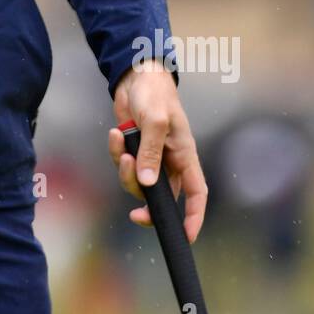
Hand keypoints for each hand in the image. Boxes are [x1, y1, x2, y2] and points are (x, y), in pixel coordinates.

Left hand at [107, 60, 207, 243]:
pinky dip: (116, 153)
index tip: (187, 236)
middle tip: (135, 215)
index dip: (195, 217)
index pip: (197, 194)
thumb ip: (151, 152)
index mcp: (185, 155)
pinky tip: (116, 134)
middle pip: (162, 197)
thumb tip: (148, 183)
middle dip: (148, 206)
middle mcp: (170, 161)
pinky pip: (122, 165)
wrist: (135, 76)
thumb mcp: (155, 121)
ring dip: (126, 172)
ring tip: (121, 148)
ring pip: (138, 183)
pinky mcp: (133, 151)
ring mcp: (150, 157)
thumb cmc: (154, 94)